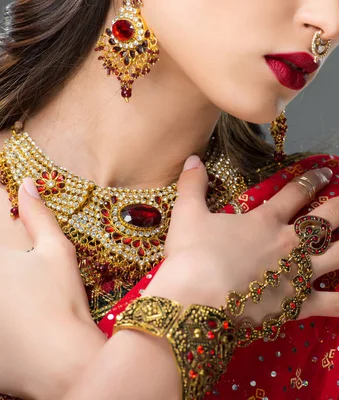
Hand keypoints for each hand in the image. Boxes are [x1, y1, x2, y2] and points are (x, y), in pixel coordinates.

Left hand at [0, 178, 104, 398]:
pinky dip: (5, 298)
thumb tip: (28, 184)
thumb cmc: (62, 304)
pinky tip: (13, 304)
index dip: (2, 201)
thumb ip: (39, 216)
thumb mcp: (57, 253)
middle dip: (6, 241)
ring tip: (19, 285)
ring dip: (7, 274)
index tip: (6, 196)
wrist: (58, 361)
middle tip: (20, 265)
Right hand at [145, 156, 338, 324]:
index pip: (295, 193)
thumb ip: (192, 185)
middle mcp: (290, 242)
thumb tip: (191, 158)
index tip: (330, 170)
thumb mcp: (187, 216)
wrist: (194, 302)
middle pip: (331, 215)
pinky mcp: (299, 304)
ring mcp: (299, 273)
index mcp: (265, 221)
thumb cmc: (190, 259)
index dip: (313, 179)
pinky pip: (337, 305)